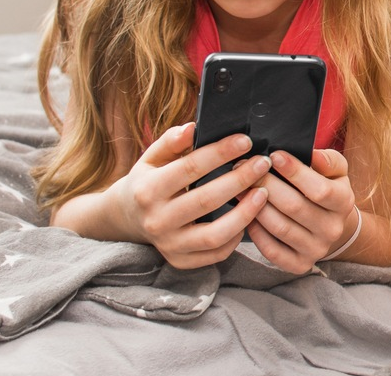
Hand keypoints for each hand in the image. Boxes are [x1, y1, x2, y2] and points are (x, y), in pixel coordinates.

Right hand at [103, 123, 271, 267]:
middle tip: (263, 163)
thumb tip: (192, 128)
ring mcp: (168, 244)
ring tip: (263, 192)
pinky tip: (250, 218)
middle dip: (240, 179)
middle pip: (207, 200)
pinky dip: (236, 238)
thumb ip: (171, 141)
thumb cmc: (147, 181)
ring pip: (215, 234)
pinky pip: (216, 254)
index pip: (190, 168)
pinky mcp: (180, 261)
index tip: (246, 141)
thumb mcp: (151, 158)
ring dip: (245, 213)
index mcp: (148, 189)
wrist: (126, 218)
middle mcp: (156, 220)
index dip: (221, 153)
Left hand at [246, 147, 355, 273]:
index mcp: (344, 202)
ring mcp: (317, 249)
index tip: (274, 156)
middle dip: (267, 185)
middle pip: (295, 207)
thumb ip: (327, 160)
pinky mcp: (299, 264)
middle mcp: (333, 229)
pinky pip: (272, 250)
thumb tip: (313, 154)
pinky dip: (256, 232)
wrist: (330, 225)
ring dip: (256, 207)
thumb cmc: (327, 188)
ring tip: (241, 189)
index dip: (295, 172)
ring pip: (280, 227)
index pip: (320, 189)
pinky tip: (247, 215)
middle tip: (247, 170)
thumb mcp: (335, 171)